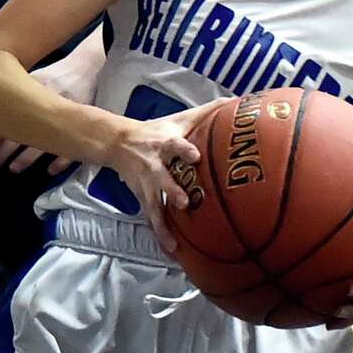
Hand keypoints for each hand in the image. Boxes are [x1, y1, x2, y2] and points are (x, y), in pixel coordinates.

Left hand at [0, 28, 105, 174]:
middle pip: (24, 131)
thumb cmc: (58, 74)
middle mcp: (48, 103)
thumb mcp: (37, 78)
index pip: (10, 115)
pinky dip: (62, 159)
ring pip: (45, 142)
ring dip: (27, 158)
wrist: (90, 66)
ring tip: (14, 168)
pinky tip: (51, 169)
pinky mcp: (85, 122)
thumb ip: (18, 94)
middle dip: (5, 151)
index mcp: (35, 90)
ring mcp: (68, 114)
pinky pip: (74, 145)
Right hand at [109, 97, 230, 253]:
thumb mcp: (179, 118)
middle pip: (162, 179)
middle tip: (184, 203)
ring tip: (175, 243)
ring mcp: (146, 184)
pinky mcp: (142, 198)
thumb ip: (206, 111)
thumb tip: (233, 100)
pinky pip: (151, 219)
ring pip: (153, 206)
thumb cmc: (157, 130)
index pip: (175, 144)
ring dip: (163, 224)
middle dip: (171, 191)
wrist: (119, 142)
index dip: (184, 150)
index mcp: (164, 143)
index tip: (195, 156)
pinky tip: (171, 252)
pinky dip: (160, 236)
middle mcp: (154, 164)